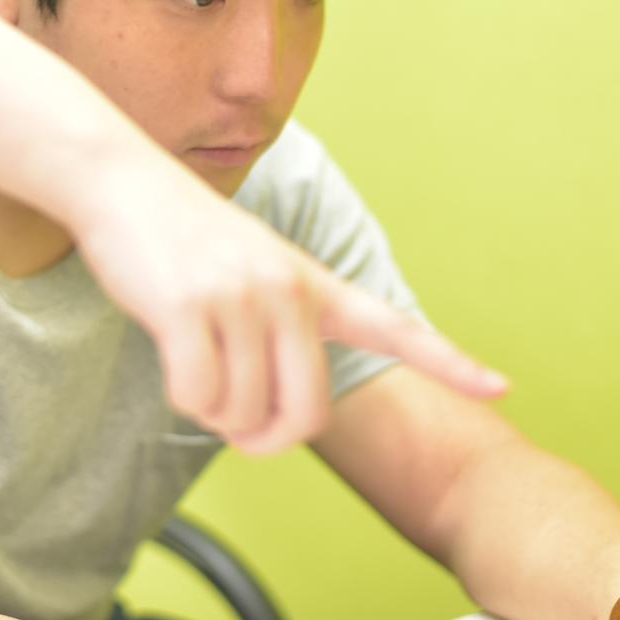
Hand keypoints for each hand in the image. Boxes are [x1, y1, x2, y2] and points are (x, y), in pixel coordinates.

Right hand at [0, 0, 506, 455]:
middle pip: (304, 414)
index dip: (448, 361)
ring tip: (194, 367)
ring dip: (214, 415)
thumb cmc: (179, 242)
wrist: (119, 181)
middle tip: (236, 423)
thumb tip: (272, 418)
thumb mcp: (247, 273)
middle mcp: (289, 290)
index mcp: (312, 284)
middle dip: (265, 437)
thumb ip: (276, 333)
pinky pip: (198, 400)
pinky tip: (171, 361)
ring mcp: (242, 297)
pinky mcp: (191, 307)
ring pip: (243, 414)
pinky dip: (183, 401)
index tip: (501, 384)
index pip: (393, 326)